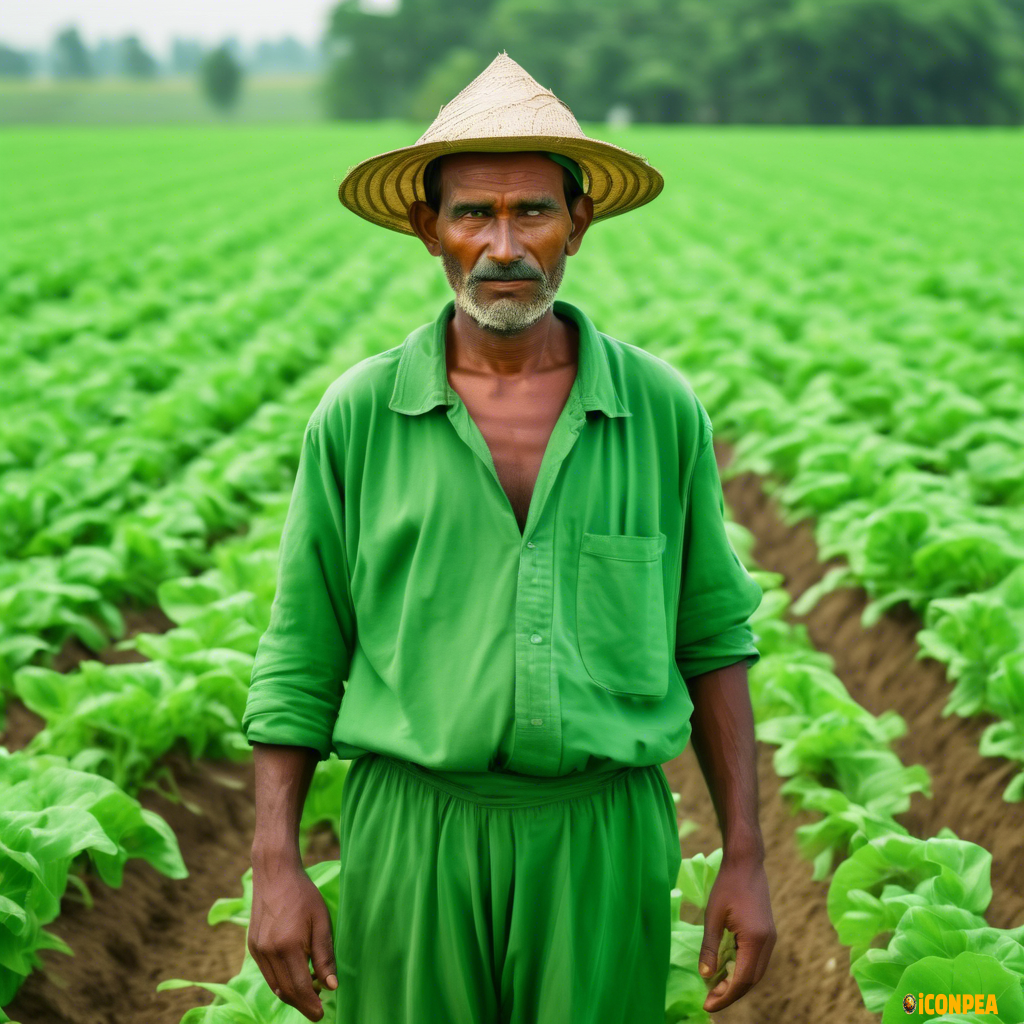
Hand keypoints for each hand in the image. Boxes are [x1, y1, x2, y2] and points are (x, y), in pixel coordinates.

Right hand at [248, 853, 337, 1020]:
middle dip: (302, 1004)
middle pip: (285, 991)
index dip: (311, 1005)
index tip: (322, 1014)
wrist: (275, 873)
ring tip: (311, 992)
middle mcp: (268, 952)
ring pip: (275, 985)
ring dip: (292, 994)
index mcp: (287, 946)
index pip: (300, 987)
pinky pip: (267, 974)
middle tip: (318, 1008)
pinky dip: (281, 981)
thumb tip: (331, 986)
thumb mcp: (322, 921)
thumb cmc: (303, 894)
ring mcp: (257, 950)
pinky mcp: (252, 946)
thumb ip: (325, 955)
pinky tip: (296, 976)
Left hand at [696, 851, 775, 1012]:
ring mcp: (770, 938)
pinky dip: (742, 970)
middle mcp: (767, 943)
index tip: (707, 1005)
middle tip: (709, 1000)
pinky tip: (726, 969)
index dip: (725, 996)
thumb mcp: (713, 916)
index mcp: (755, 940)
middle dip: (731, 993)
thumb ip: (710, 947)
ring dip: (737, 983)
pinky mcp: (767, 933)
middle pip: (751, 980)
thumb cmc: (726, 886)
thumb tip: (705, 975)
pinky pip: (756, 960)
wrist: (746, 863)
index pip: (742, 980)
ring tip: (715, 988)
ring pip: (755, 972)